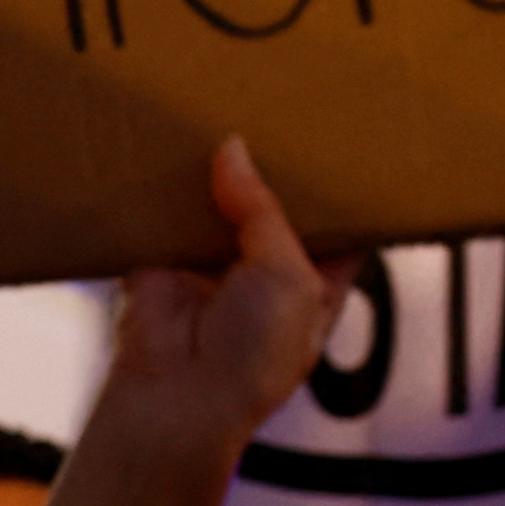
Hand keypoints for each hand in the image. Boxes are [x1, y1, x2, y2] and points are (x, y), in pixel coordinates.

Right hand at [89, 138, 347, 484]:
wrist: (175, 398)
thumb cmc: (252, 359)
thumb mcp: (289, 277)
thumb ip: (265, 209)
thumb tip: (233, 150)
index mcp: (315, 283)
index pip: (336, 225)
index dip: (337, 188)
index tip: (340, 137)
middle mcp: (266, 270)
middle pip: (274, 204)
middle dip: (271, 167)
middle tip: (275, 107)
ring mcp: (213, 263)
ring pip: (219, 202)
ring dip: (215, 170)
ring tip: (222, 109)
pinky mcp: (164, 258)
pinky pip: (165, 213)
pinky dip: (166, 186)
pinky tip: (173, 143)